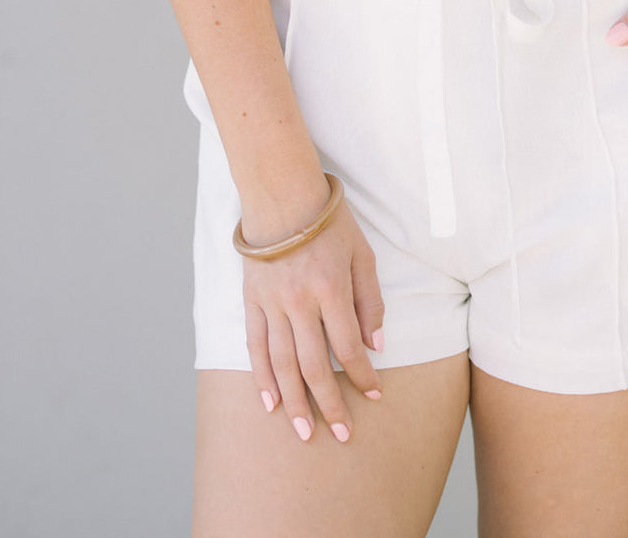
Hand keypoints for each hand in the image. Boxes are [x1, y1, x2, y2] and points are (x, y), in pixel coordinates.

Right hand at [241, 196, 386, 444]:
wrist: (282, 193)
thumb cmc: (328, 221)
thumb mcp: (361, 253)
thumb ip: (369, 299)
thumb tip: (375, 344)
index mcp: (331, 289)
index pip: (348, 347)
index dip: (362, 376)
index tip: (374, 396)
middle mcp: (300, 301)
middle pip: (314, 365)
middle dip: (331, 404)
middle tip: (342, 434)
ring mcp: (272, 303)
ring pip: (283, 364)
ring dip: (295, 402)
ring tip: (305, 432)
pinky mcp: (252, 301)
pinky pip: (255, 347)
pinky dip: (262, 377)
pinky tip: (270, 403)